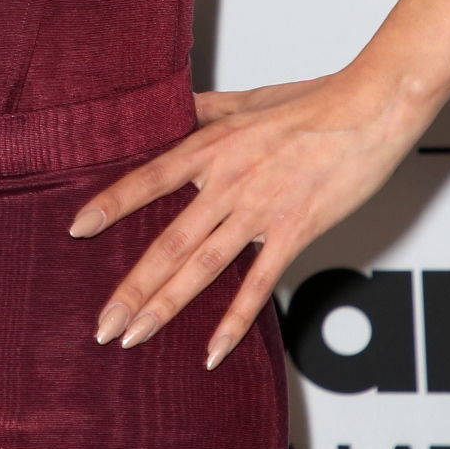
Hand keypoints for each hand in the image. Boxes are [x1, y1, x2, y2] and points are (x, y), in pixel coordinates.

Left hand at [68, 71, 423, 368]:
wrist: (372, 106)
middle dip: (131, 286)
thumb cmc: (316, 100)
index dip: (112, 204)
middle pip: (169, 240)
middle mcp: (229, 180)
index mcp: (213, 146)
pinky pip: (259, 284)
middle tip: (101, 324)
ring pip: (202, 266)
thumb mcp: (249, 98)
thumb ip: (206, 108)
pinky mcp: (296, 231)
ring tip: (133, 337)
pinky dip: (234, 321)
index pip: (149, 179)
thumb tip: (173, 107)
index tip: (77, 229)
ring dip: (165, 305)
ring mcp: (261, 209)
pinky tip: (211, 350)